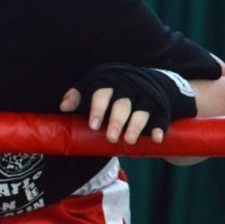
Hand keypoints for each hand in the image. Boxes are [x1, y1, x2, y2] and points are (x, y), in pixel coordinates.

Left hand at [60, 63, 196, 143]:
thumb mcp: (92, 88)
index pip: (102, 93)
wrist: (144, 82)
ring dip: (135, 126)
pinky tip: (156, 138)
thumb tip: (63, 107)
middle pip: (122, 104)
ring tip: (129, 140)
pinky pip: (161, 118)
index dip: (98, 109)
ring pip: (141, 111)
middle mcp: (128, 89)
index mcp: (110, 83)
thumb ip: (77, 96)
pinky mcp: (159, 108)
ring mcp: (145, 98)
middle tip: (111, 138)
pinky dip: (159, 128)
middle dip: (116, 121)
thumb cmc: (110, 90)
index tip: (93, 125)